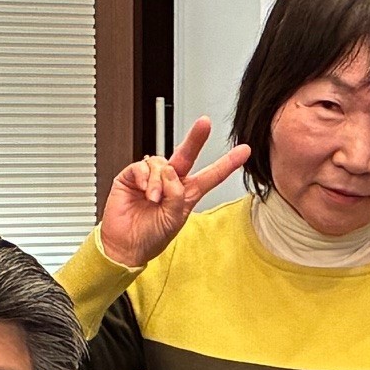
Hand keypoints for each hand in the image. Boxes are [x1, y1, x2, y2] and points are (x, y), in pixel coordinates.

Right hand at [97, 116, 250, 269]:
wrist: (125, 246)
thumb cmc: (151, 236)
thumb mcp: (173, 219)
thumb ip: (177, 195)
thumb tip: (170, 172)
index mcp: (186, 194)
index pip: (211, 175)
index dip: (227, 163)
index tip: (244, 151)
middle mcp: (170, 183)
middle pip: (186, 155)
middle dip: (196, 139)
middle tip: (205, 123)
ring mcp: (151, 178)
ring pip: (162, 164)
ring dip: (159, 182)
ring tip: (153, 199)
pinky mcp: (132, 177)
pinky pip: (142, 166)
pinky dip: (145, 176)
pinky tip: (144, 190)